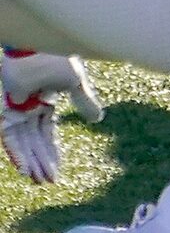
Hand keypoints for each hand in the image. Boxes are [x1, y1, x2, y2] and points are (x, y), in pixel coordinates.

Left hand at [2, 52, 102, 183]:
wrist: (36, 50)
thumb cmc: (57, 59)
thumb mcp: (75, 83)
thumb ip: (84, 102)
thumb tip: (98, 119)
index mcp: (46, 102)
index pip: (48, 133)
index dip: (53, 151)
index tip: (58, 170)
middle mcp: (29, 110)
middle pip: (35, 142)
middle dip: (43, 163)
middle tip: (49, 183)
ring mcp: (16, 112)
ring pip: (23, 144)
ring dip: (31, 163)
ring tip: (39, 181)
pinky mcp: (6, 113)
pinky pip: (10, 138)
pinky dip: (17, 154)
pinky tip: (26, 169)